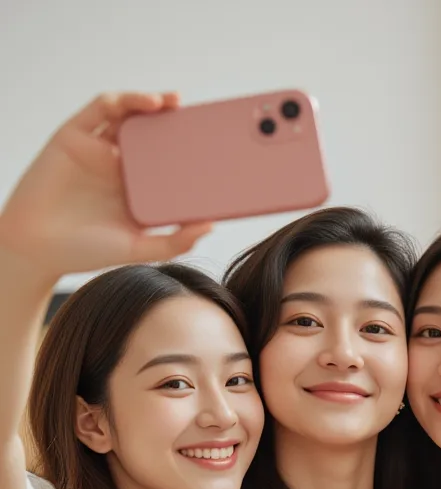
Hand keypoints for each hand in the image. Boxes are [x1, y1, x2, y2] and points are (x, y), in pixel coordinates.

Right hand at [0, 92, 211, 278]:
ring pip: (130, 116)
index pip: (171, 163)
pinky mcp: (76, 135)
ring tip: (176, 103)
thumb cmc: (85, 250)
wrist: (37, 247)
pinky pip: (102, 109)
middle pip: (154, 135)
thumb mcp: (138, 248)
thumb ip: (174, 240)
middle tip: (205, 118)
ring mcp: (98, 148)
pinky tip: (147, 104)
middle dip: (178, 123)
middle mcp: (120, 165)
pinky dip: (125, 101)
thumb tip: (210, 225)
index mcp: (138, 189)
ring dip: (154, 103)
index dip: (193, 153)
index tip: (220, 149)